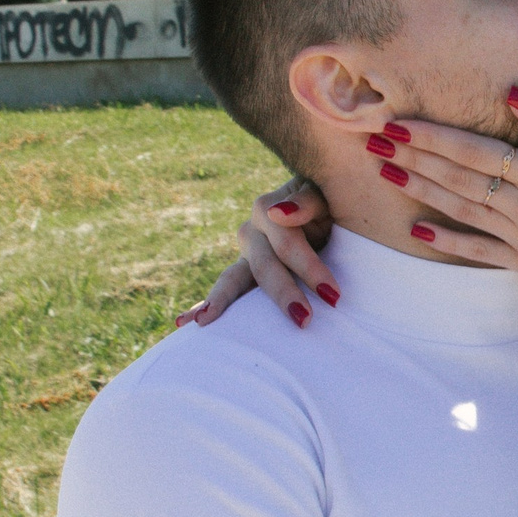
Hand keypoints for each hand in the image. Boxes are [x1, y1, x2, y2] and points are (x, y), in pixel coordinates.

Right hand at [177, 182, 336, 330]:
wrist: (326, 206)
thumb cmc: (331, 199)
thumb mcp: (324, 194)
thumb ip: (306, 201)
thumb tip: (277, 213)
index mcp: (268, 208)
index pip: (285, 242)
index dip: (309, 267)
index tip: (333, 295)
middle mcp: (251, 231)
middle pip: (263, 266)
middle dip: (283, 293)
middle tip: (304, 320)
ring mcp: (246, 254)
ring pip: (232, 279)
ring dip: (222, 301)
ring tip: (204, 322)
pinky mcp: (246, 274)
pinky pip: (226, 290)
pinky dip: (205, 305)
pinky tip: (184, 323)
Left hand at [363, 90, 517, 289]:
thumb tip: (513, 94)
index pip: (473, 150)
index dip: (432, 137)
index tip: (398, 123)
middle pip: (457, 178)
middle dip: (413, 158)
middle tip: (374, 142)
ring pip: (461, 210)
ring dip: (421, 191)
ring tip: (386, 174)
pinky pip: (478, 250)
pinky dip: (446, 241)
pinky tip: (417, 230)